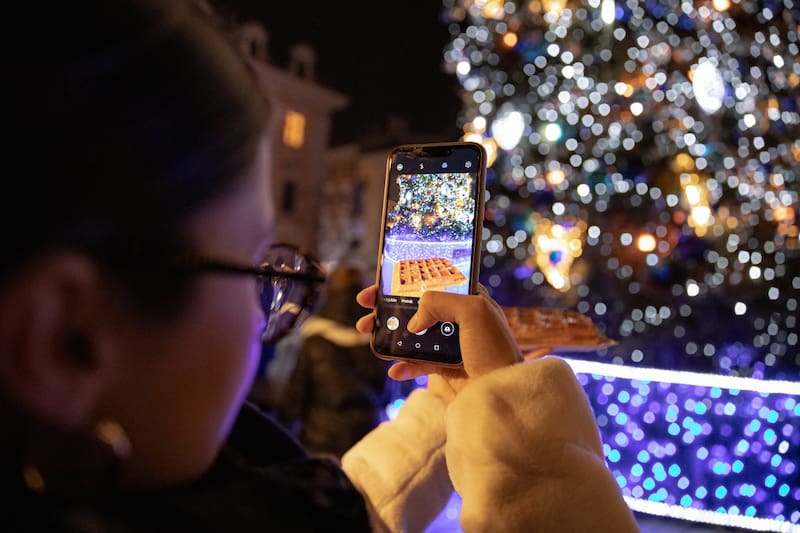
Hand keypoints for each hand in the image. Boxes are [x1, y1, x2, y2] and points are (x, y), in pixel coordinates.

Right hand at [356, 285, 539, 393]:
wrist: (503, 393)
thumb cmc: (496, 349)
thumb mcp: (473, 311)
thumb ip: (439, 302)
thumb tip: (414, 320)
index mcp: (469, 299)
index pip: (432, 282)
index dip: (405, 281)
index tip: (380, 283)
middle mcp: (459, 320)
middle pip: (415, 308)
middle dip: (388, 308)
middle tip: (366, 309)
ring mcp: (450, 345)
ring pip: (411, 335)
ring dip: (388, 335)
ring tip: (369, 336)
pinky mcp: (445, 369)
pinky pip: (417, 364)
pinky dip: (403, 366)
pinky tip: (395, 369)